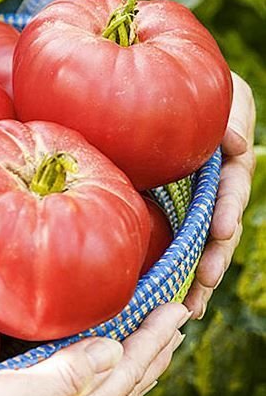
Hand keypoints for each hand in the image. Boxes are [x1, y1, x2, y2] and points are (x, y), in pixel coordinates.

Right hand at [0, 302, 190, 395]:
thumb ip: (66, 375)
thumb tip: (115, 350)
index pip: (125, 372)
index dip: (151, 339)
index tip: (175, 309)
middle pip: (126, 390)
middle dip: (153, 355)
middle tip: (175, 324)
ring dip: (136, 375)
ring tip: (150, 353)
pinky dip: (109, 393)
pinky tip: (101, 391)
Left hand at [186, 72, 255, 317]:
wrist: (158, 87)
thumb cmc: (194, 88)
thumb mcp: (222, 93)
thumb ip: (233, 115)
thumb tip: (237, 143)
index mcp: (226, 159)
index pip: (231, 185)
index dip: (227, 208)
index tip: (221, 230)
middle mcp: (215, 185)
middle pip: (219, 226)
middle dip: (214, 257)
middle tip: (202, 285)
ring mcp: (195, 200)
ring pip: (200, 242)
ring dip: (197, 274)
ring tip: (190, 307)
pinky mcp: (173, 209)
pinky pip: (176, 241)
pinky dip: (176, 269)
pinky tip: (169, 297)